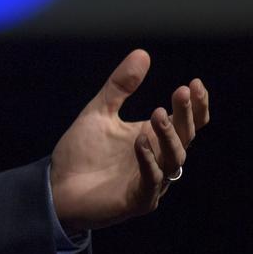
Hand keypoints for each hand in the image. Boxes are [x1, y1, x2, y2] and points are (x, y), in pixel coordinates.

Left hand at [50, 49, 208, 232]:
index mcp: (153, 139)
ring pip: (174, 160)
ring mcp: (152, 182)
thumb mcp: (99, 112)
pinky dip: (148, 160)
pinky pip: (150, 181)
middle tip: (182, 91)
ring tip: (158, 113)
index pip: (187, 122)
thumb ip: (120, 86)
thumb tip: (143, 53)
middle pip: (185, 137)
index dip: (195, 106)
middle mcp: (159, 160)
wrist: (57, 188)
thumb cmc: (82, 152)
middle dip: (186, 115)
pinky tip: (139, 141)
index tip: (195, 83)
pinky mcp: (137, 200)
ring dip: (168, 136)